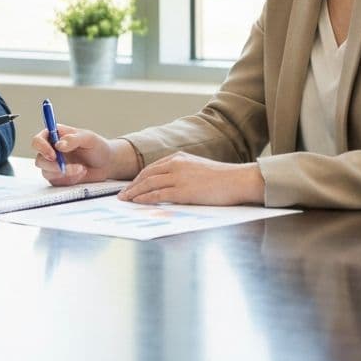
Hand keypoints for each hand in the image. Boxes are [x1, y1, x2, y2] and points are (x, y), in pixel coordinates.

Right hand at [30, 125, 139, 185]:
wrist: (107, 164)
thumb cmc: (97, 147)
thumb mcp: (89, 138)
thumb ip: (73, 139)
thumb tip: (58, 144)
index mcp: (55, 136)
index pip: (38, 140)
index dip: (41, 147)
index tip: (53, 155)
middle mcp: (51, 150)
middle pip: (39, 159)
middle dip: (53, 165)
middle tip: (65, 168)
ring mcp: (53, 165)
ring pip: (46, 172)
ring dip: (64, 173)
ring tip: (82, 169)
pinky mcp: (58, 178)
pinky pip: (57, 181)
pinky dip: (69, 179)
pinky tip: (81, 173)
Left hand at [117, 152, 265, 205]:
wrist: (237, 180)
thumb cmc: (222, 178)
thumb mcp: (198, 169)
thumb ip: (183, 173)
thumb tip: (171, 185)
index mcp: (179, 158)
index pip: (152, 168)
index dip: (139, 178)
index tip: (131, 186)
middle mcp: (176, 164)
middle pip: (146, 175)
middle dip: (132, 185)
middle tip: (122, 194)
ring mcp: (178, 177)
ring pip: (149, 184)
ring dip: (134, 192)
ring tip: (125, 200)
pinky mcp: (183, 191)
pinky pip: (158, 195)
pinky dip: (145, 198)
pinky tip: (137, 202)